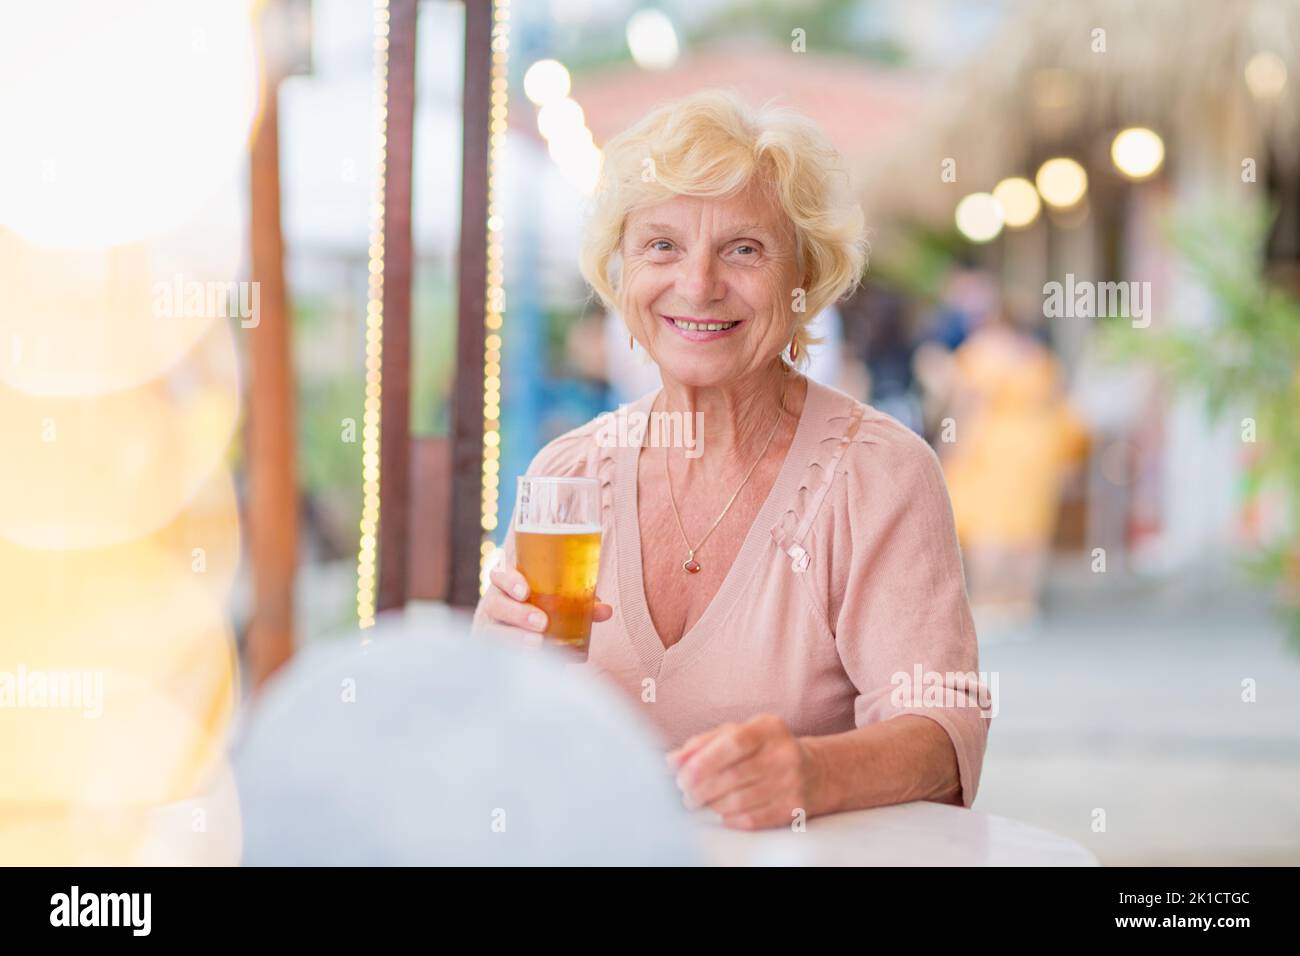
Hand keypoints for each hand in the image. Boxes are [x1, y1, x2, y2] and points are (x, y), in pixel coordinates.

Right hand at [477, 562, 612, 652]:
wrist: (523, 644)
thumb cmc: (543, 614)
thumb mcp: (557, 606)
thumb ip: (579, 605)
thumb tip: (605, 610)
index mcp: (507, 588)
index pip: (500, 576)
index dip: (510, 581)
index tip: (525, 592)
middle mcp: (494, 606)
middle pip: (496, 605)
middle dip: (518, 614)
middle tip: (542, 623)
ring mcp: (489, 630)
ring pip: (494, 633)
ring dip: (516, 638)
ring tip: (537, 644)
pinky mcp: (491, 654)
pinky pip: (495, 656)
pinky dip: (512, 658)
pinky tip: (527, 663)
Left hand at [666, 714, 817, 829]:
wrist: (815, 771)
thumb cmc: (764, 749)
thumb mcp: (739, 734)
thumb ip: (703, 743)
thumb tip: (672, 761)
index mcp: (768, 728)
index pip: (734, 742)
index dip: (704, 760)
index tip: (682, 774)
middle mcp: (784, 754)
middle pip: (733, 775)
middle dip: (700, 788)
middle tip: (685, 792)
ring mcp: (791, 782)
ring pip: (739, 801)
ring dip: (711, 804)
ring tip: (698, 801)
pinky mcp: (793, 808)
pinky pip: (752, 819)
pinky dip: (729, 818)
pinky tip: (720, 812)